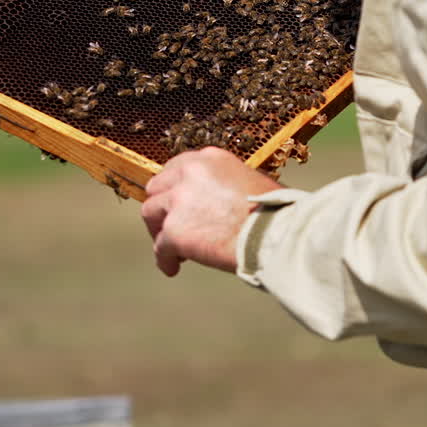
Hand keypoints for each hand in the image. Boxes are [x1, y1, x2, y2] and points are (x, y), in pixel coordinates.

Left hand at [141, 147, 282, 276]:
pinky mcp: (174, 231)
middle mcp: (190, 173)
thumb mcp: (251, 180)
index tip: (178, 202)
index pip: (178, 167)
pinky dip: (165, 259)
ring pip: (150, 213)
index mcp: (210, 159)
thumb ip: (225, 185)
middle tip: (170, 225)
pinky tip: (173, 267)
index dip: (175, 188)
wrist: (275, 234)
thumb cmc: (275, 212)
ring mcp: (179, 201)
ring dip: (159, 230)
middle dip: (162, 207)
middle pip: (158, 187)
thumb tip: (218, 202)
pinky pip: (160, 247)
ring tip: (172, 249)